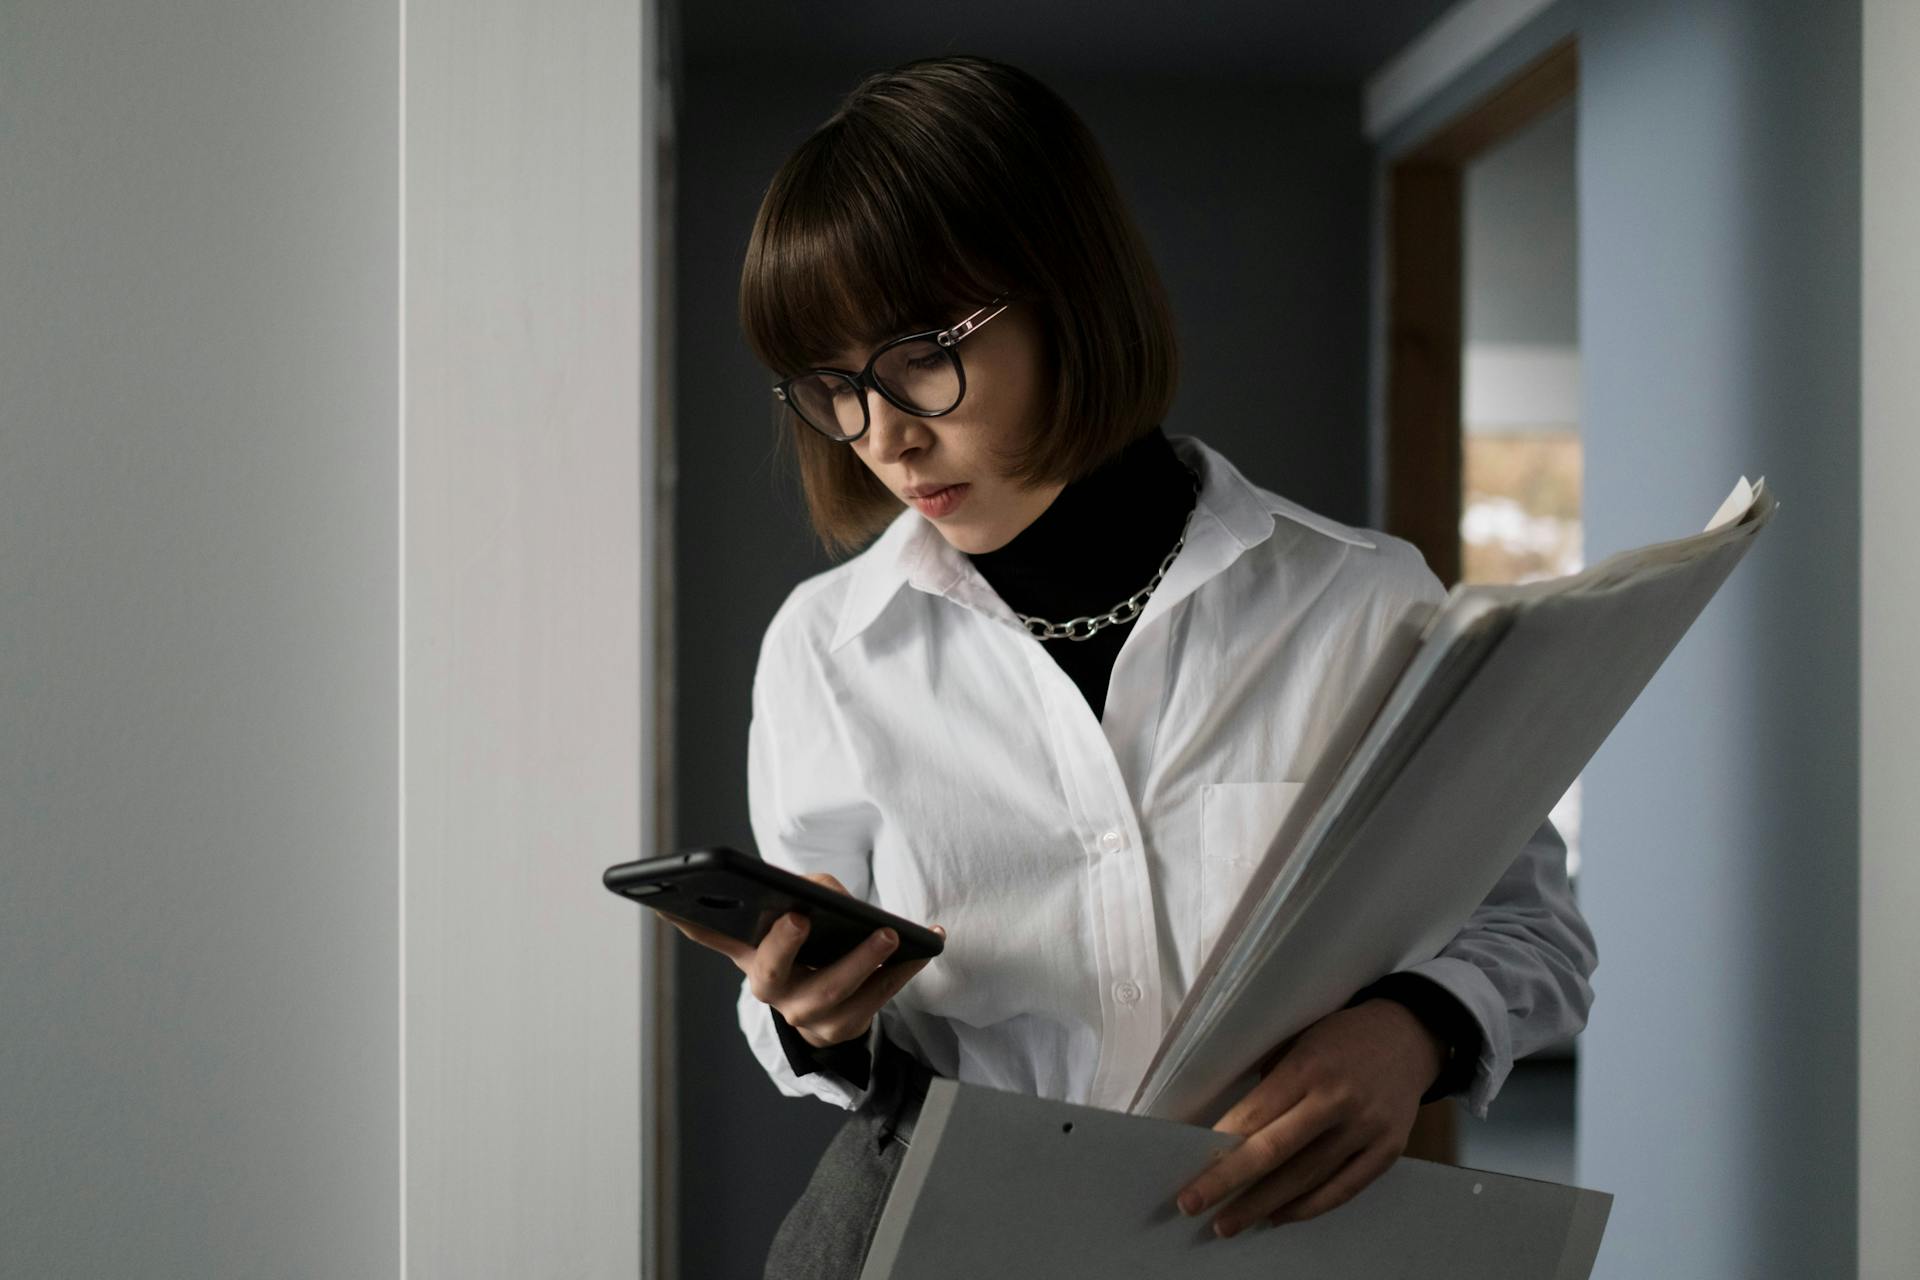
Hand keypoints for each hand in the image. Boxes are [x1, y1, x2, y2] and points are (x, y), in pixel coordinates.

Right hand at [658, 872, 944, 1050]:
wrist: (833, 1001)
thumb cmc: (812, 941)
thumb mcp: (801, 910)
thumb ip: (807, 891)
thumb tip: (828, 896)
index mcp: (749, 955)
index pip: (708, 935)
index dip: (687, 922)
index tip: (673, 904)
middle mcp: (771, 989)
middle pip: (772, 974)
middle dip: (784, 945)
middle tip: (799, 916)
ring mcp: (807, 1016)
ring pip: (834, 995)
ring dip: (863, 962)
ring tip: (889, 933)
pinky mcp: (846, 1029)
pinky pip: (878, 1001)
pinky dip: (904, 970)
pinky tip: (928, 942)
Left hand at [1173, 999, 1445, 1237]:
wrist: (1409, 1036)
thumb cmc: (1340, 1036)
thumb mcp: (1299, 1039)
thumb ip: (1270, 1082)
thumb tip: (1229, 1128)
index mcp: (1310, 1066)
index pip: (1256, 1115)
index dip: (1221, 1146)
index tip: (1190, 1164)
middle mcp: (1339, 1100)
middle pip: (1275, 1152)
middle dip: (1229, 1182)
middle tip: (1192, 1205)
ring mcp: (1367, 1129)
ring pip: (1307, 1178)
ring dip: (1263, 1205)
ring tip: (1228, 1223)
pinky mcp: (1388, 1151)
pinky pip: (1343, 1189)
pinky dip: (1308, 1207)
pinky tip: (1279, 1216)